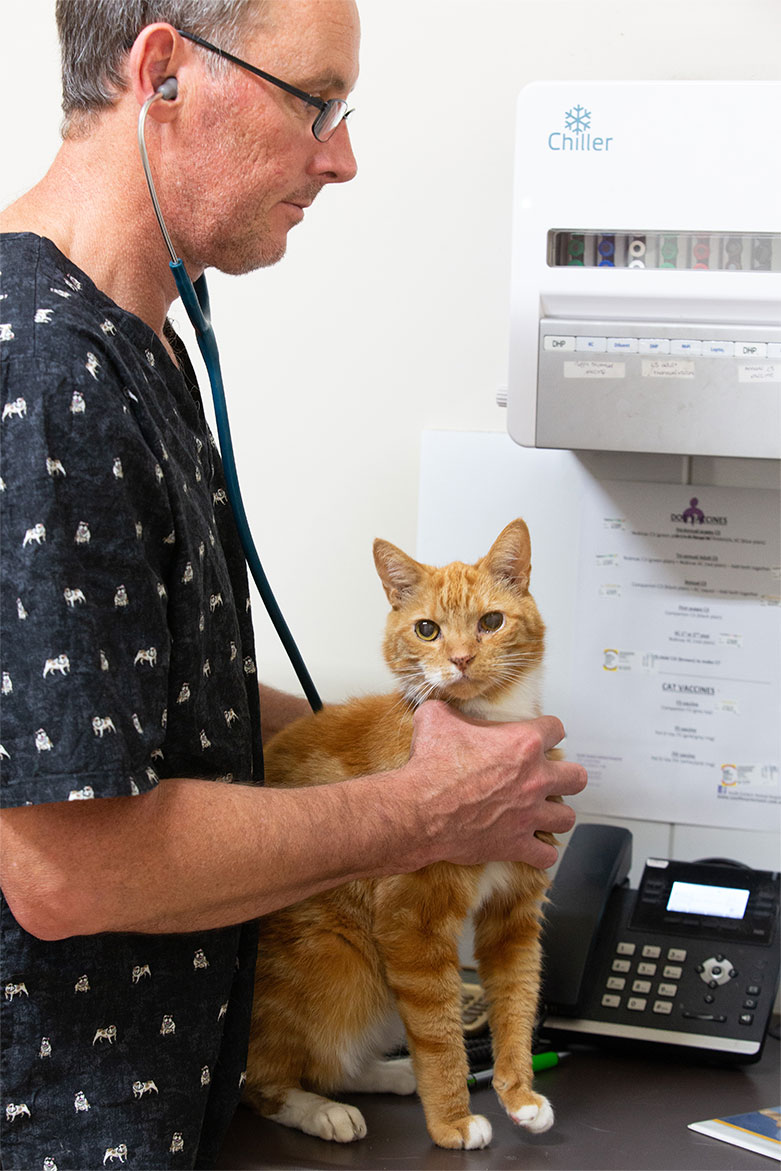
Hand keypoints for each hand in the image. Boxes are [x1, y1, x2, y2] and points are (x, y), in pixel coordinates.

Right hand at [406, 701, 586, 869]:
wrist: (418, 810)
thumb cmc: (430, 766)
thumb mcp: (436, 719)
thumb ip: (449, 710)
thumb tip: (444, 708)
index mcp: (523, 744)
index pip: (557, 729)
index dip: (547, 732)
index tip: (539, 738)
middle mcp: (534, 779)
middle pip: (577, 777)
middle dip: (565, 776)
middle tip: (547, 778)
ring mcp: (529, 814)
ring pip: (567, 818)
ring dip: (555, 815)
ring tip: (542, 812)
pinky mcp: (517, 844)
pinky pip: (546, 855)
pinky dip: (540, 852)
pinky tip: (530, 844)